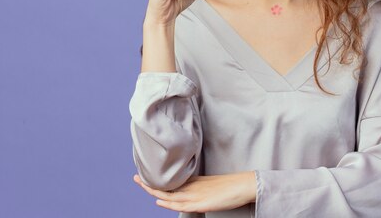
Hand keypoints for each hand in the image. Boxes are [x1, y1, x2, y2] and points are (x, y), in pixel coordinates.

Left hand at [133, 172, 256, 212]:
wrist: (245, 184)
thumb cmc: (232, 186)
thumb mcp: (212, 185)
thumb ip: (201, 187)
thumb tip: (193, 190)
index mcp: (196, 182)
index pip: (172, 182)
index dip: (159, 181)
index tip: (146, 176)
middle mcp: (193, 187)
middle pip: (168, 186)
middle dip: (150, 183)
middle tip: (135, 176)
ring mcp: (197, 195)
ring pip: (171, 195)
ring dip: (154, 191)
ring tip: (141, 184)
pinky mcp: (202, 203)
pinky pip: (181, 204)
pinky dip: (169, 203)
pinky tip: (159, 202)